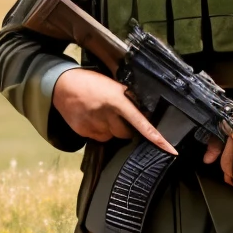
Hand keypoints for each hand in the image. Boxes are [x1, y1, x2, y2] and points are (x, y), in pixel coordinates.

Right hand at [51, 68, 177, 154]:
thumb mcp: (112, 85)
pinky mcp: (85, 132)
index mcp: (117, 100)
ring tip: (102, 114)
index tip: (170, 149)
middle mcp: (106, 114)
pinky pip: (100, 137)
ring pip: (113, 136)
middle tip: (118, 114)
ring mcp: (95, 125)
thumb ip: (127, 98)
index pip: (141, 122)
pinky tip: (93, 118)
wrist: (62, 86)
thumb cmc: (91, 82)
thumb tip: (143, 112)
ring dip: (112, 129)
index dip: (157, 137)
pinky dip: (100, 131)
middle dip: (127, 127)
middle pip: (127, 133)